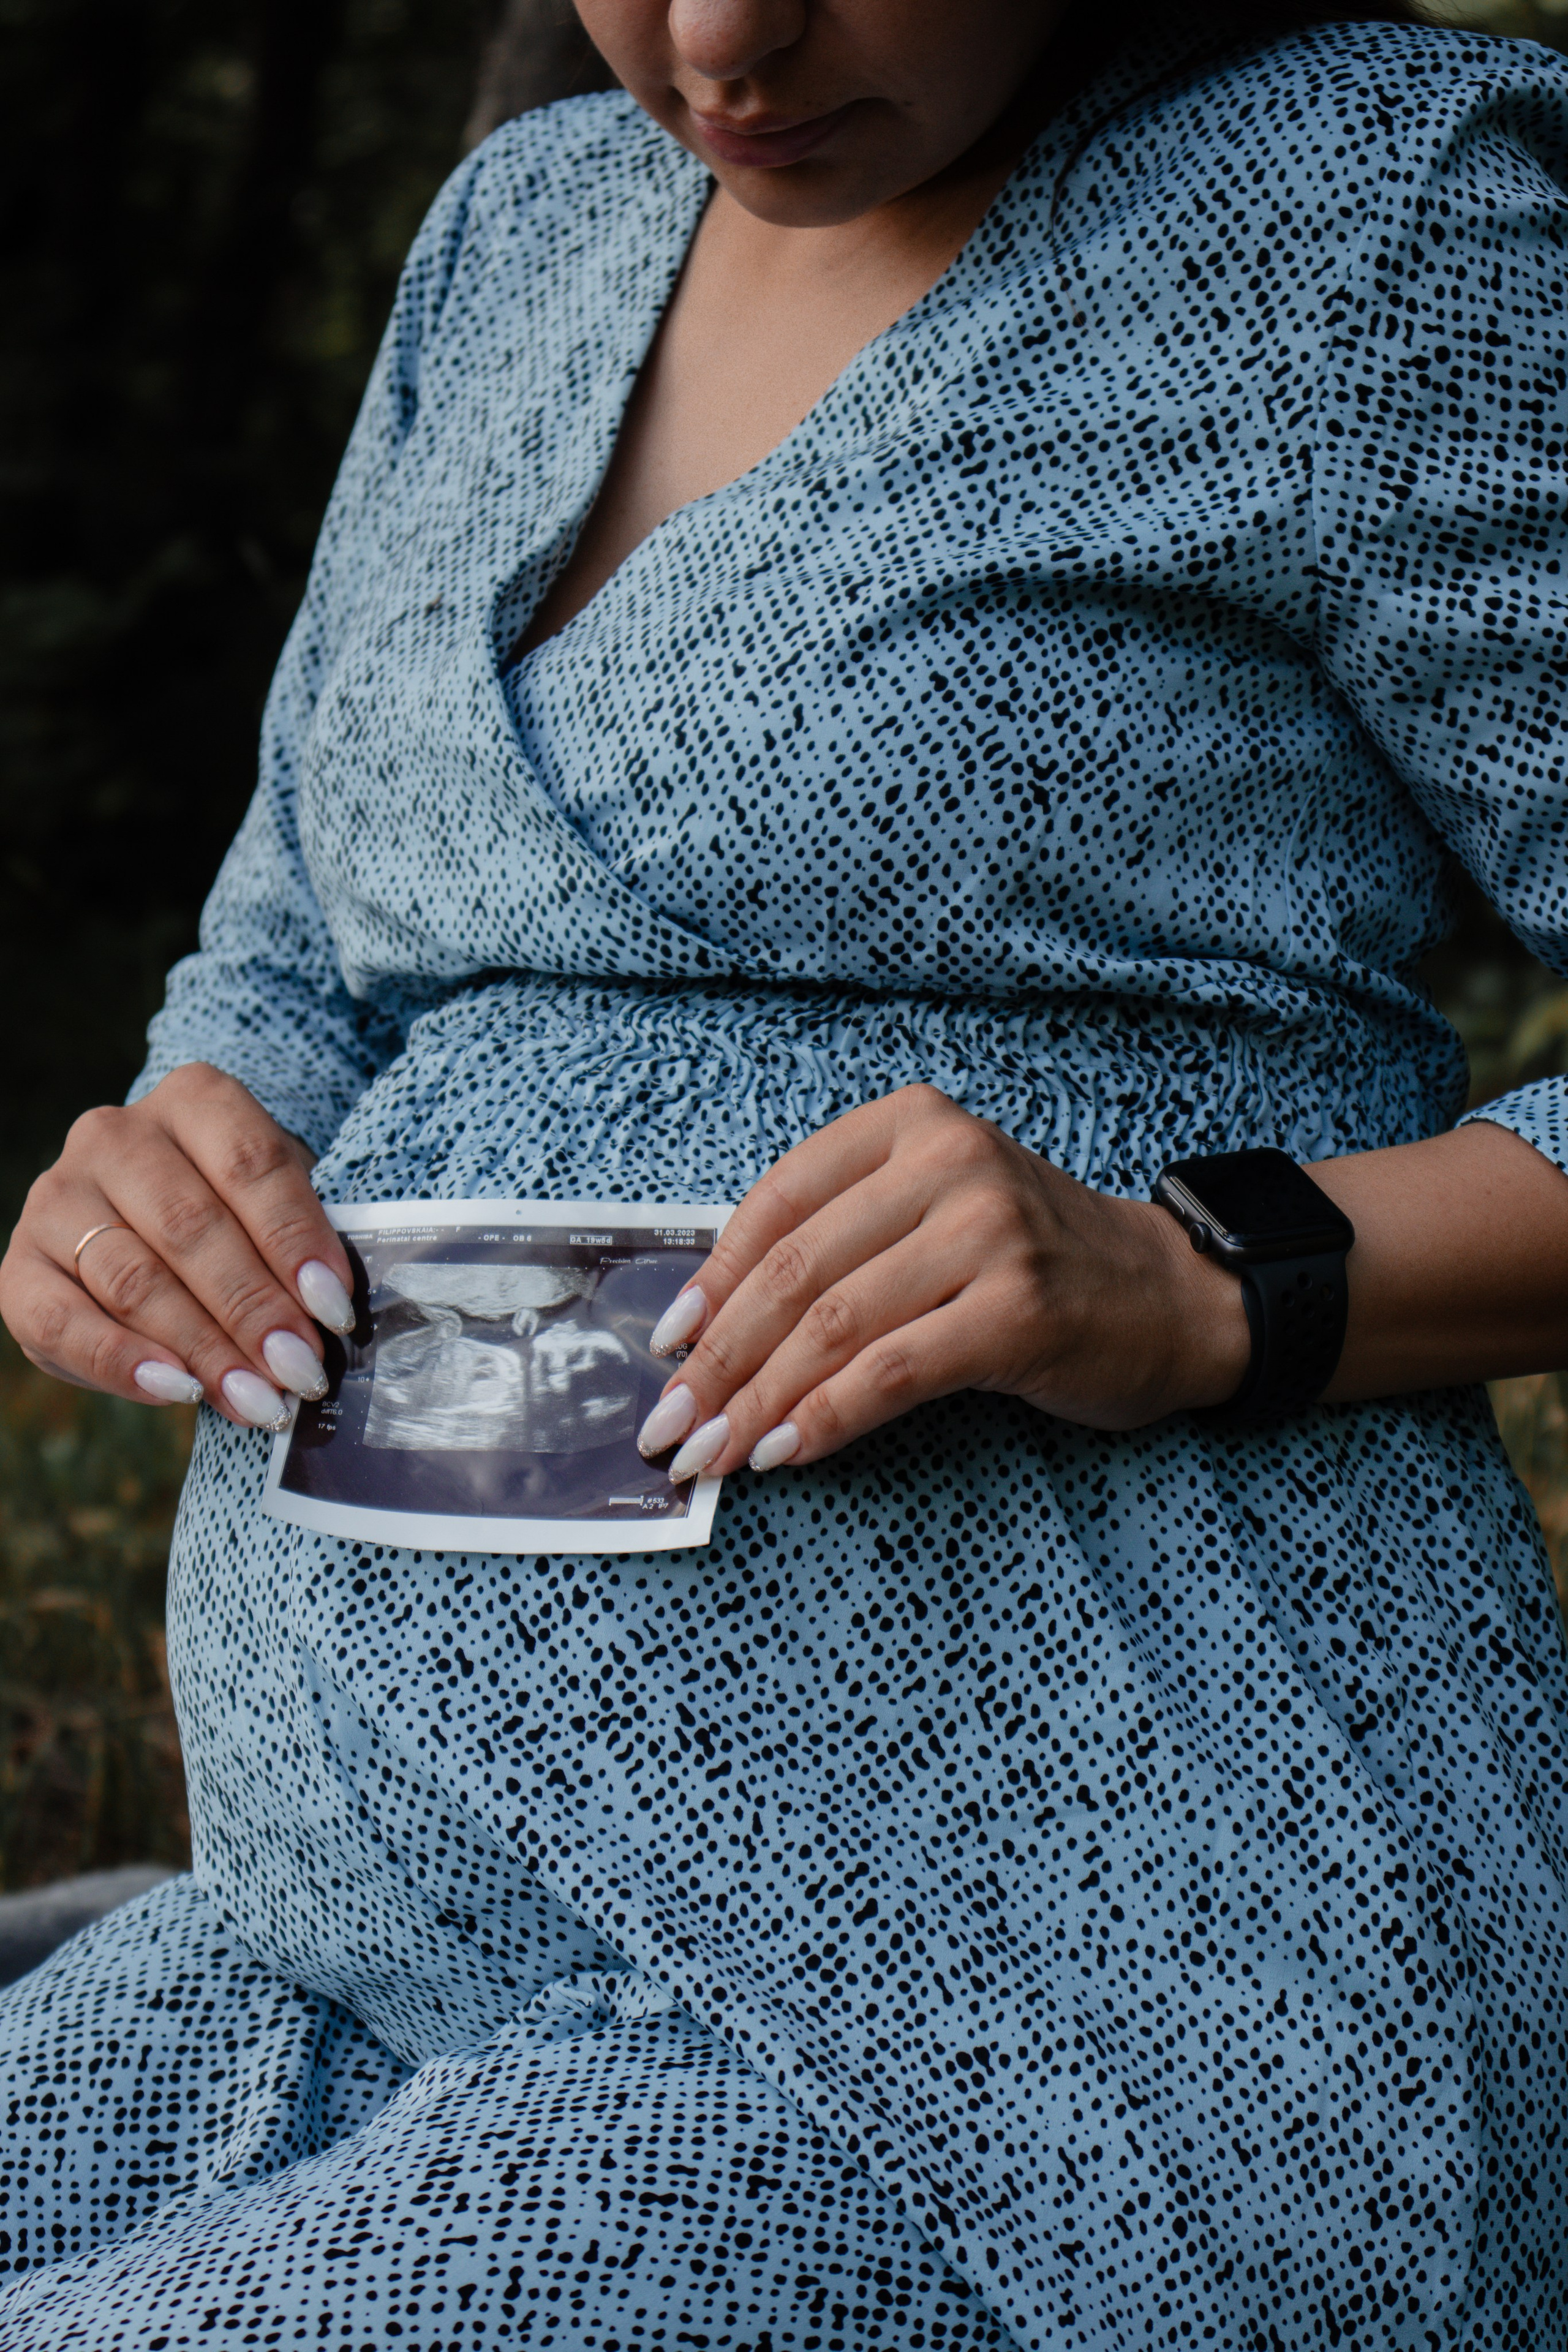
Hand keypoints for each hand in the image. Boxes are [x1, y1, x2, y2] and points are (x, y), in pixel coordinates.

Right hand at [0, 1063, 357, 1428]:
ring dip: (202, 1347)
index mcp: (192, 1100)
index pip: (250, 1163)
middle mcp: (114, 1136)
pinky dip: (121, 1362)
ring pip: (133, 1279)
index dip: (294, 1239)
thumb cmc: (237, 1210)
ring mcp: (58, 1197)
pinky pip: (62, 1321)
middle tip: (298, 1370)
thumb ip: (299, 1244)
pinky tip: (178, 1390)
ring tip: (257, 1397)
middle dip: (252, 1309)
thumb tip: (327, 1316)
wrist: (145, 1216)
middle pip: (189, 1227)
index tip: (333, 1307)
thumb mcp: (276, 1204)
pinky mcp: (20, 1264)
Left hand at [634, 1084, 1251, 1480]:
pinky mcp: (1020, 1308)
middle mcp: (950, 1163)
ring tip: (712, 1453)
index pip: (778, 1202)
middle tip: (669, 1426)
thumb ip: (842, 1241)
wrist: (1174, 1298)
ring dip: (757, 1402)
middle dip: (717, 1359)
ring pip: (834, 1325)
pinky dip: (826, 1417)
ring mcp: (990, 1232)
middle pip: (795, 1271)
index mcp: (913, 1124)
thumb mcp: (935, 1213)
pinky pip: (893, 1371)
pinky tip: (785, 1452)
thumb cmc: (1036, 1264)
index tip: (665, 1346)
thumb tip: (713, 1327)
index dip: (710, 1281)